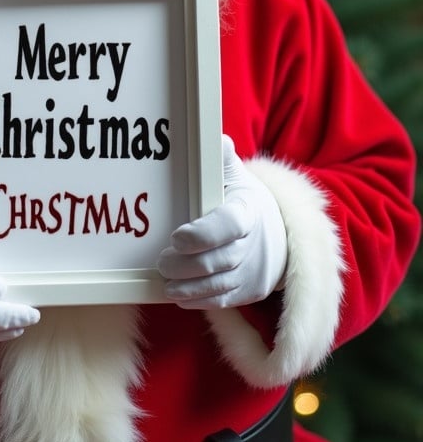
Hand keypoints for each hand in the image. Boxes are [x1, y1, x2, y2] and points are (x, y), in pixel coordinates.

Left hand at [158, 136, 286, 307]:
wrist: (279, 235)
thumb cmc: (245, 201)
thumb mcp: (237, 177)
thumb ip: (222, 160)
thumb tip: (217, 139)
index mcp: (249, 211)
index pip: (230, 225)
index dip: (203, 235)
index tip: (177, 237)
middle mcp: (254, 244)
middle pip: (219, 260)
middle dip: (186, 264)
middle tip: (161, 261)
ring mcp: (253, 271)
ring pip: (218, 286)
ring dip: (187, 286)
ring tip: (165, 279)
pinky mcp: (248, 292)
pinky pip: (221, 301)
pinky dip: (197, 300)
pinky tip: (178, 293)